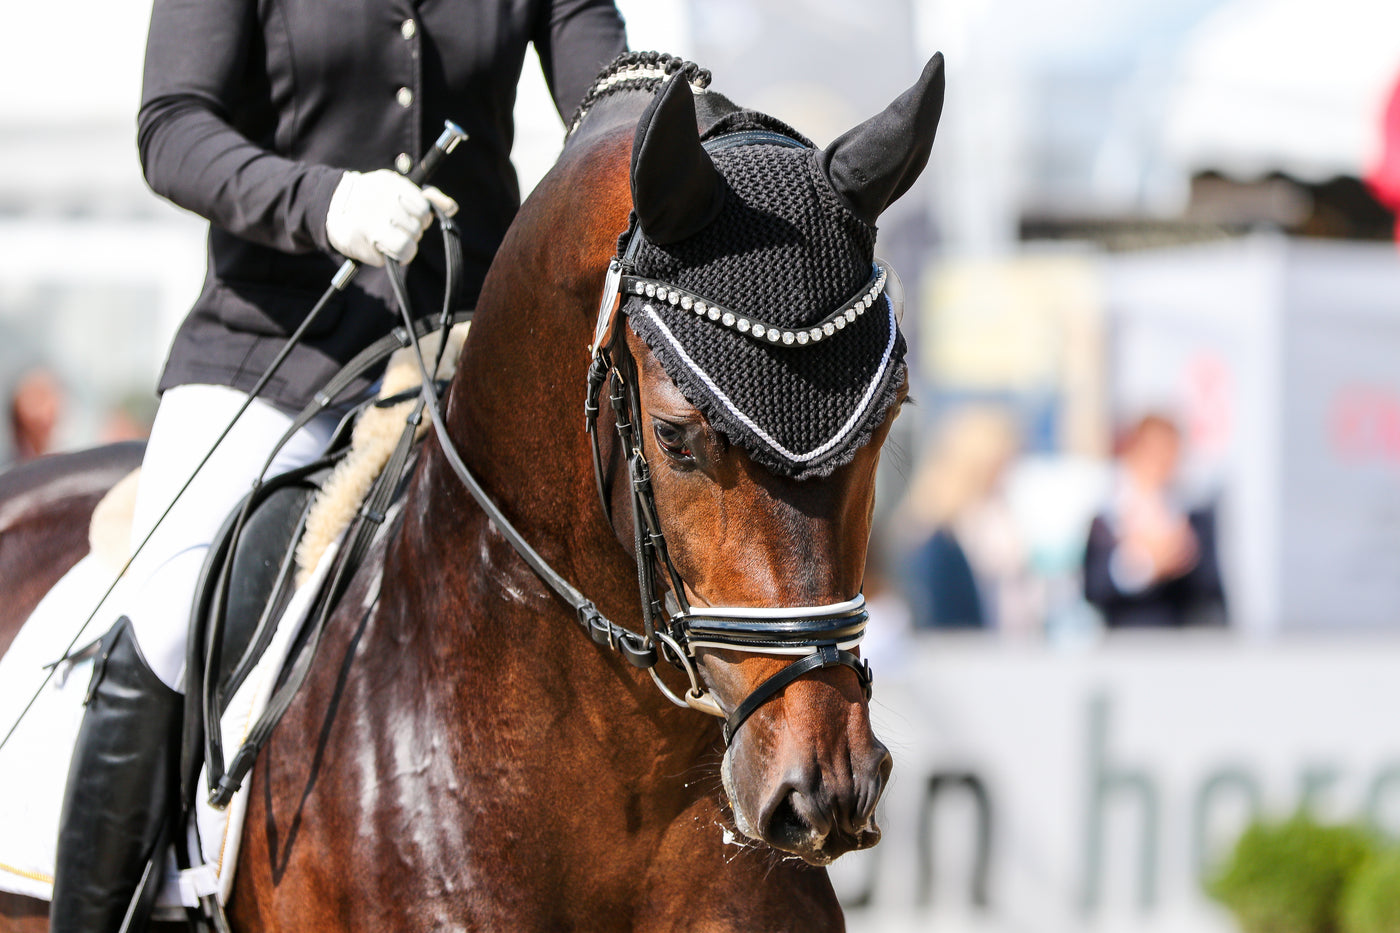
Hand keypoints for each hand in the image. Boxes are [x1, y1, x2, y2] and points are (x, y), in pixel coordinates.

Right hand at [325, 169, 458, 265]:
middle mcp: (380, 203)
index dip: (421, 217)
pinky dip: (388, 257)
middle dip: (411, 232)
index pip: (423, 210)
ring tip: (388, 237)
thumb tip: (451, 208)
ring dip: (403, 247)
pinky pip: (391, 259)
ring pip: (407, 248)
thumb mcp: (397, 188)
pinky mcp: (362, 245)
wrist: (329, 203)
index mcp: (391, 185)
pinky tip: (375, 245)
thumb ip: (426, 197)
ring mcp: (370, 225)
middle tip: (395, 227)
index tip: (411, 216)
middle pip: (417, 230)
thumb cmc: (371, 196)